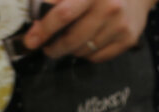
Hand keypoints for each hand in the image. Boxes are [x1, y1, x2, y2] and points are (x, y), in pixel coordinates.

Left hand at [23, 0, 157, 62]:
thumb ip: (55, 2)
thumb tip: (36, 27)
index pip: (63, 14)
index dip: (43, 30)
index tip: (30, 42)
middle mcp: (110, 6)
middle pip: (71, 39)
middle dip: (54, 47)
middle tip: (49, 47)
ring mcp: (120, 24)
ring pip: (82, 51)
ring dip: (71, 49)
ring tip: (74, 39)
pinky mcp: (128, 39)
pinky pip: (96, 57)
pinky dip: (87, 54)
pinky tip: (89, 41)